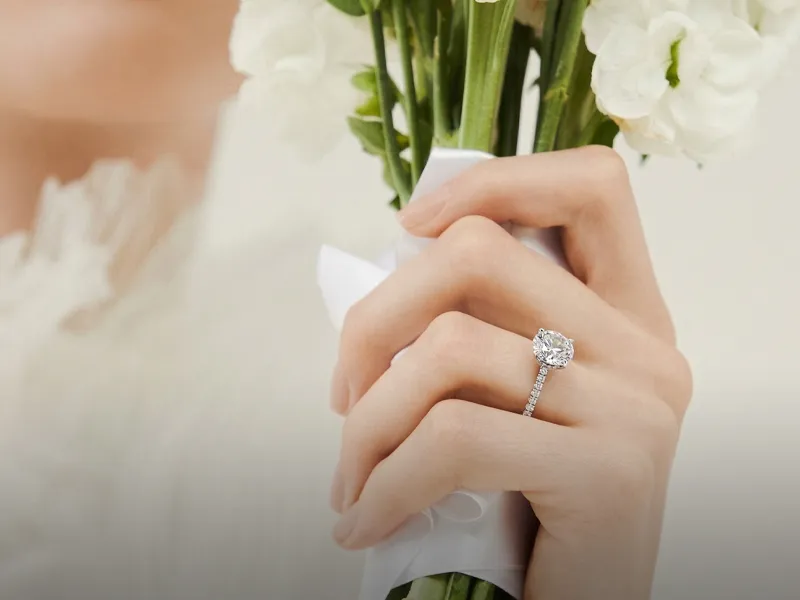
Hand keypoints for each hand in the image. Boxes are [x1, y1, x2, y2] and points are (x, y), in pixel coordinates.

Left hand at [329, 147, 691, 598]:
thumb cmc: (530, 511)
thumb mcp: (518, 405)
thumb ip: (484, 334)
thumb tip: (388, 280)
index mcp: (628, 316)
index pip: (590, 185)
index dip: (495, 180)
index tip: (410, 227)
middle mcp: (644, 348)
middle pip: (480, 251)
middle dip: (376, 319)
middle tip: (344, 394)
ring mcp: (635, 407)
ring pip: (448, 346)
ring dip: (368, 421)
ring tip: (353, 477)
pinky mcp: (609, 473)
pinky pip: (453, 437)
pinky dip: (384, 481)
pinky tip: (365, 521)